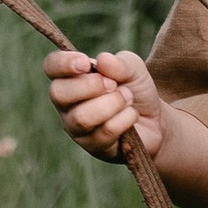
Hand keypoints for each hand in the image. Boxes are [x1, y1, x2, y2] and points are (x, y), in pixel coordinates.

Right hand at [44, 46, 163, 164]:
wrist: (155, 119)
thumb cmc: (136, 90)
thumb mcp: (134, 69)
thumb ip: (120, 62)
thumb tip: (102, 61)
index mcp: (71, 78)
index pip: (51, 67)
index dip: (63, 63)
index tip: (85, 63)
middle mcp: (67, 104)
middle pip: (58, 94)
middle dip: (90, 85)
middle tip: (113, 84)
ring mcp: (77, 128)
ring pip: (82, 117)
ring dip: (112, 103)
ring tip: (127, 98)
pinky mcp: (93, 146)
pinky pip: (105, 131)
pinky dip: (125, 118)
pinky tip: (131, 115)